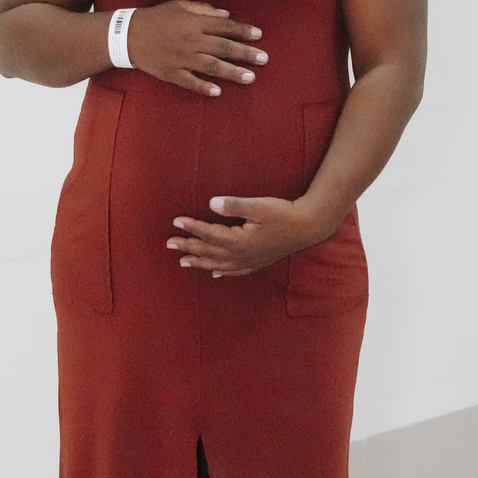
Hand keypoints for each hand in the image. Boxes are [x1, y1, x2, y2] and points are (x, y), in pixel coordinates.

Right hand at [126, 1, 267, 96]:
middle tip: (264, 59)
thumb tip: (225, 15)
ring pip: (212, 66)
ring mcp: (181, 58)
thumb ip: (203, 10)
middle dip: (245, 53)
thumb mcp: (179, 6)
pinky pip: (190, 82)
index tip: (258, 35)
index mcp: (193, 22)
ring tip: (250, 77)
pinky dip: (204, 87)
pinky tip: (218, 92)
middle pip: (223, 47)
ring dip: (232, 72)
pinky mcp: (171, 73)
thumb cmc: (156, 17)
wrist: (127, 35)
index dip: (242, 31)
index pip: (224, 27)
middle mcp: (190, 41)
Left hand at [167, 195, 330, 276]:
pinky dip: (221, 272)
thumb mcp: (258, 206)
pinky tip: (215, 274)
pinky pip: (234, 271)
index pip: (209, 234)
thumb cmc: (283, 214)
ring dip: (200, 262)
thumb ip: (234, 205)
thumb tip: (211, 203)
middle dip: (188, 247)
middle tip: (169, 244)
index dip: (191, 228)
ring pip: (218, 264)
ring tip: (183, 262)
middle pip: (209, 251)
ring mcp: (249, 262)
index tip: (175, 222)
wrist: (308, 227)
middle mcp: (241, 255)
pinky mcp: (257, 263)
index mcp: (239, 241)